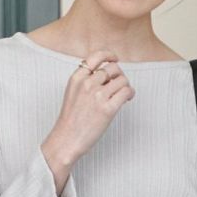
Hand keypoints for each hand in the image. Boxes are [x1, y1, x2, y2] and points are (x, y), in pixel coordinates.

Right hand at [41, 48, 134, 180]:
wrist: (66, 140)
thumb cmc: (70, 121)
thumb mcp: (72, 93)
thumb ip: (85, 81)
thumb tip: (107, 74)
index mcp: (77, 78)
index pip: (96, 56)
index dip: (109, 55)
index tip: (115, 59)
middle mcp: (87, 83)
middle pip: (113, 68)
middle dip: (119, 75)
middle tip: (118, 86)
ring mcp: (98, 96)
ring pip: (122, 79)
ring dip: (125, 86)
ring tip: (122, 95)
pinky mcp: (107, 109)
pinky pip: (126, 92)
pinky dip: (130, 93)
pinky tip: (127, 99)